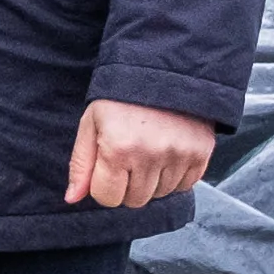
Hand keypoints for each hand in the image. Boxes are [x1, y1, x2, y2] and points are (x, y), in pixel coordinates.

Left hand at [65, 97, 215, 210]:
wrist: (165, 72)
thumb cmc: (120, 99)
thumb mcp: (91, 124)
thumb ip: (81, 164)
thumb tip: (72, 199)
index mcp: (118, 148)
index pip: (108, 198)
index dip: (104, 185)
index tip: (109, 166)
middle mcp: (150, 155)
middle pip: (135, 200)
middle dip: (127, 186)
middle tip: (129, 159)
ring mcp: (179, 155)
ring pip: (160, 195)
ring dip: (152, 181)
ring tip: (149, 151)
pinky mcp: (201, 153)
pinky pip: (184, 186)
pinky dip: (175, 177)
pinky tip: (167, 154)